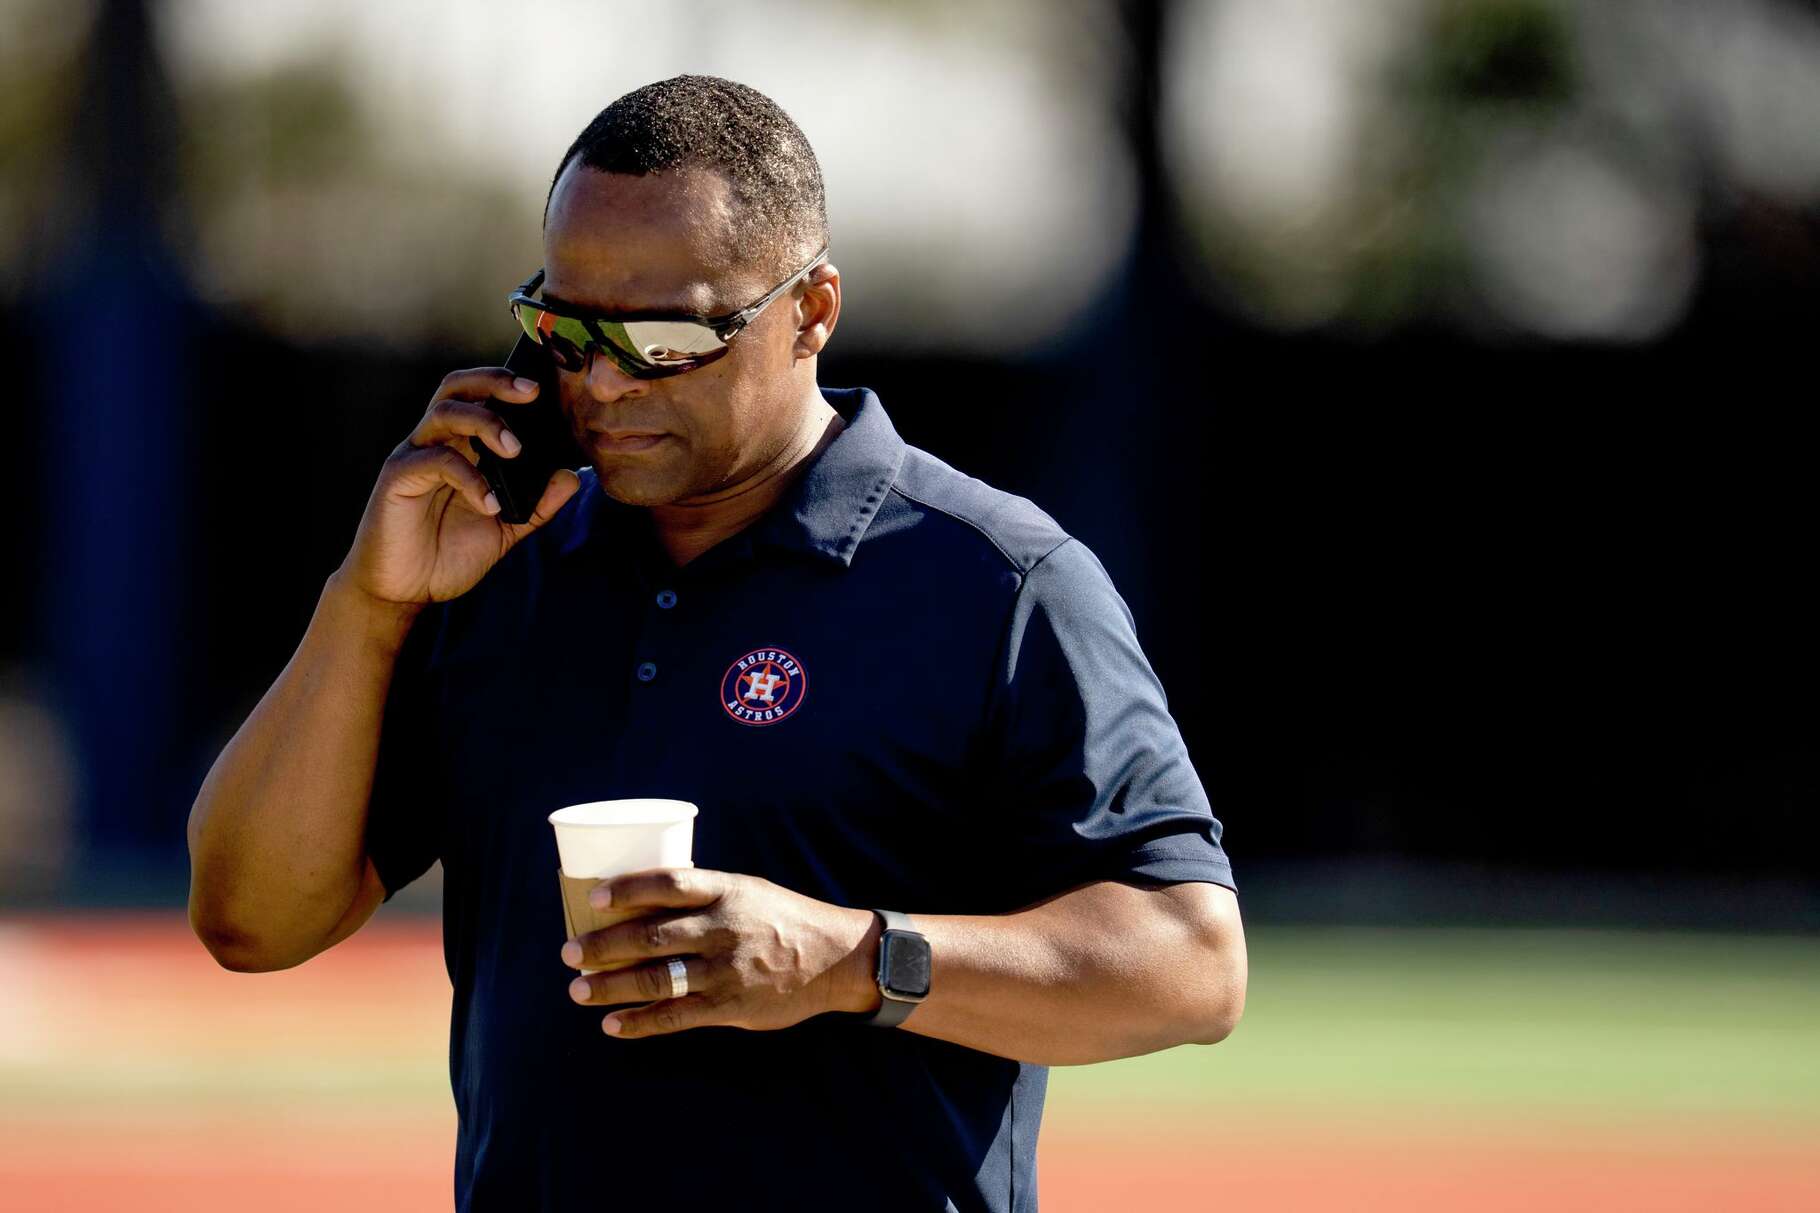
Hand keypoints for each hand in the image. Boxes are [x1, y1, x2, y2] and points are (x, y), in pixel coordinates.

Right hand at [336, 368, 580, 610]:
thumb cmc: (447, 554)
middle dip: (495, 381)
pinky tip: (490, 504)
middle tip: (532, 393)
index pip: (480, 396)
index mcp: (461, 447)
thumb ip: (538, 505)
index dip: (508, 384)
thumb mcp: (505, 529)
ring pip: (445, 412)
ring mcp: (415, 456)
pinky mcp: (398, 478)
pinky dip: (468, 477)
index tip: (545, 388)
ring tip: (514, 450)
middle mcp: (436, 443)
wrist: (403, 590)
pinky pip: (434, 460)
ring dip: (484, 423)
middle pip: (458, 387)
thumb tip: (572, 476)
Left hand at [558, 868, 879, 1037]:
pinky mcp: (730, 1004)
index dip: (627, 889)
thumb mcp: (747, 891)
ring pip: (656, 979)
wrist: (834, 958)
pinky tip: (613, 1024)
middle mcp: (724, 927)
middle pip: (651, 936)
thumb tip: (640, 901)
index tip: (592, 899)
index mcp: (727, 891)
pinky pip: (676, 1016)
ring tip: (579, 991)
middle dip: (603, 946)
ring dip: (611, 986)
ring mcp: (727, 969)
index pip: (669, 883)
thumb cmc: (780, 919)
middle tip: (569, 953)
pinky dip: (640, 1022)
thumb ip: (703, 896)